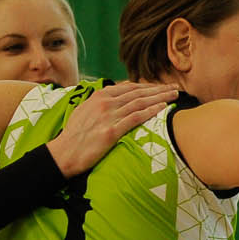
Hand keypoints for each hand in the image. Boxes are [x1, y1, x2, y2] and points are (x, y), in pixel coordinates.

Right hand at [46, 82, 178, 175]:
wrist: (63, 153)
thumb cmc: (73, 135)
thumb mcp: (84, 111)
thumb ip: (99, 102)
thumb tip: (114, 97)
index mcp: (98, 96)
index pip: (129, 87)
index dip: (147, 86)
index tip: (160, 87)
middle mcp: (105, 103)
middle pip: (138, 93)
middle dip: (159, 89)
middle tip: (175, 88)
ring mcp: (108, 116)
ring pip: (140, 103)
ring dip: (160, 97)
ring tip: (174, 95)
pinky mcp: (111, 131)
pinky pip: (135, 118)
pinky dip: (151, 111)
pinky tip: (163, 108)